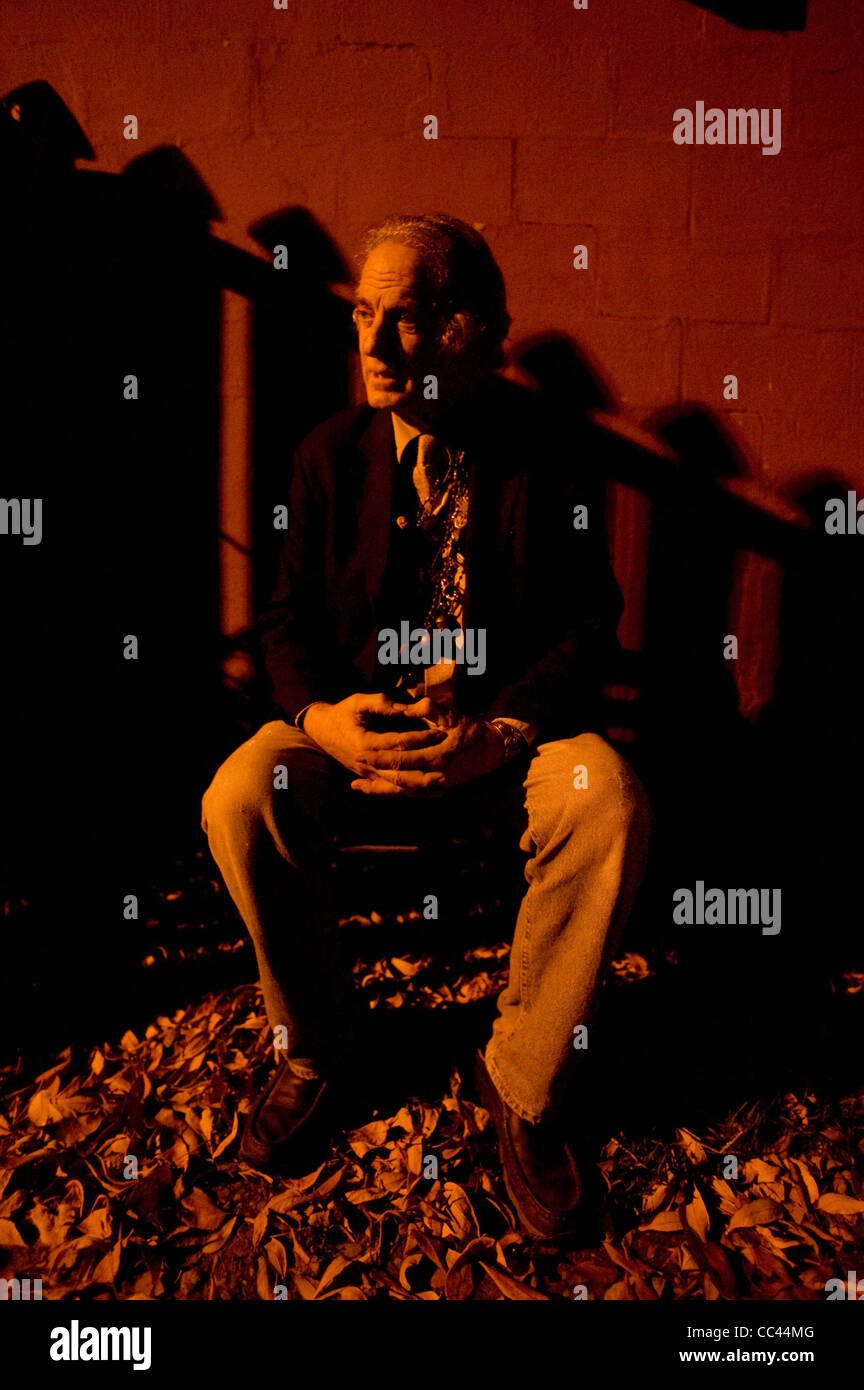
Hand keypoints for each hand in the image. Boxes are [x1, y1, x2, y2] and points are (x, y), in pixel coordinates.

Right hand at [303, 693, 447, 792]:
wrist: (322, 730)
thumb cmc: (343, 713)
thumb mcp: (359, 702)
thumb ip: (381, 703)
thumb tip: (405, 707)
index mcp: (365, 742)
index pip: (398, 742)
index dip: (420, 737)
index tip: (441, 732)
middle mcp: (366, 763)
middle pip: (398, 773)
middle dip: (423, 774)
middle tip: (446, 772)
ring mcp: (367, 774)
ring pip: (395, 786)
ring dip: (418, 789)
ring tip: (442, 788)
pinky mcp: (369, 778)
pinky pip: (390, 790)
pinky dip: (409, 793)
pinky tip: (429, 795)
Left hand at [350, 697, 505, 795]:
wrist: (492, 751)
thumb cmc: (470, 730)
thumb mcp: (452, 715)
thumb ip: (429, 709)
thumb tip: (407, 709)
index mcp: (438, 755)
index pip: (402, 758)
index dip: (380, 756)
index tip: (361, 750)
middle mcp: (436, 775)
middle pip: (398, 779)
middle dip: (375, 773)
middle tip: (355, 767)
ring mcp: (437, 786)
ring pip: (402, 792)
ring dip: (380, 790)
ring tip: (358, 786)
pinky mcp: (437, 790)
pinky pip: (410, 794)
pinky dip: (393, 793)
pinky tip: (377, 790)